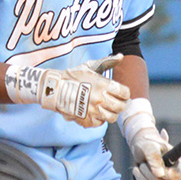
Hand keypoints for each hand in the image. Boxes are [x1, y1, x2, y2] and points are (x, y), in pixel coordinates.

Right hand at [5, 55, 130, 127]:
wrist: (55, 88)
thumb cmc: (73, 76)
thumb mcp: (90, 67)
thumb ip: (107, 62)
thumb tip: (120, 56)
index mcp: (104, 85)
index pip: (125, 93)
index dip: (124, 93)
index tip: (119, 93)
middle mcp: (100, 99)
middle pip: (120, 107)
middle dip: (119, 104)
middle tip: (114, 101)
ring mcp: (94, 111)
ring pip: (112, 117)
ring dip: (110, 113)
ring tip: (104, 107)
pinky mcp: (86, 120)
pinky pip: (99, 123)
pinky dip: (98, 119)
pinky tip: (94, 112)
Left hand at [129, 127, 180, 179]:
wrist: (140, 147)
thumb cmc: (147, 143)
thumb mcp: (150, 146)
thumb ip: (154, 157)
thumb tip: (159, 174)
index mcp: (179, 161)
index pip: (177, 174)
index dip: (165, 174)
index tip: (151, 167)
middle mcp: (175, 174)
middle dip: (149, 175)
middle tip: (141, 165)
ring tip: (136, 169)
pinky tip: (137, 178)